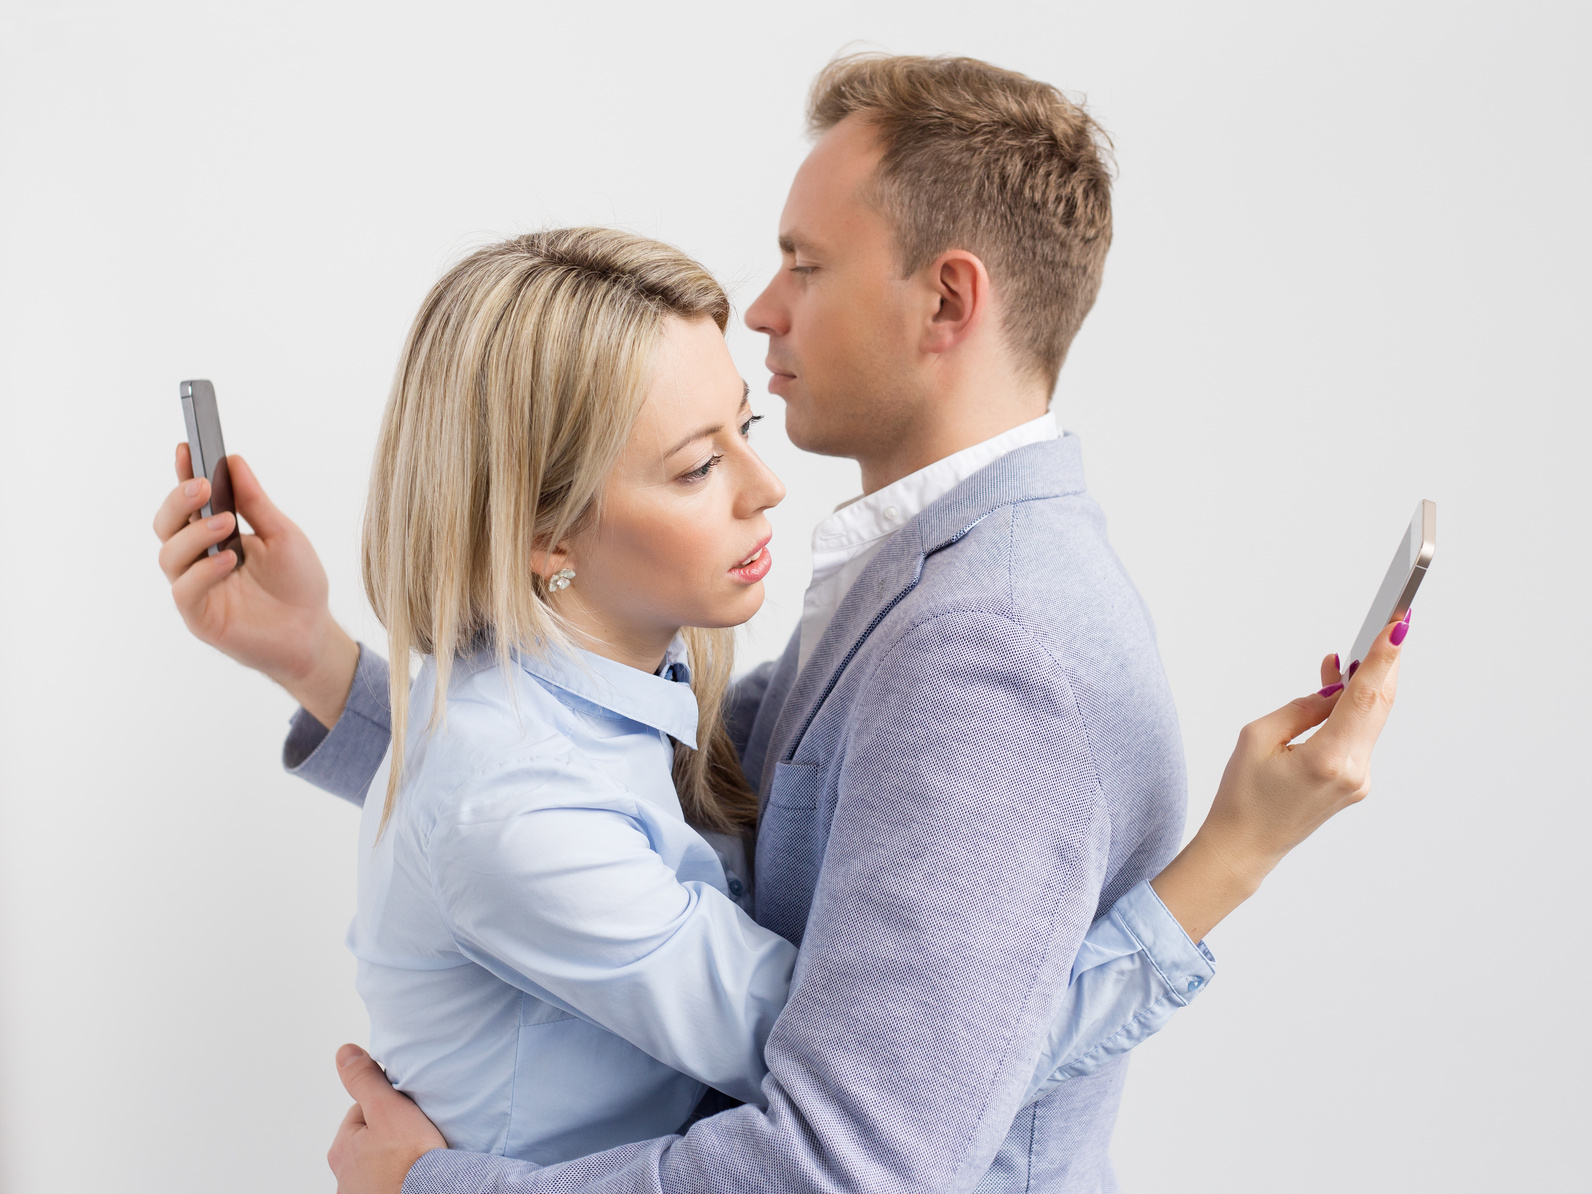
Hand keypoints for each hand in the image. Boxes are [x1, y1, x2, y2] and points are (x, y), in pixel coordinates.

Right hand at [153, 443, 359, 726]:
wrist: (313, 631)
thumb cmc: (298, 583)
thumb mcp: (282, 534)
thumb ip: (256, 502)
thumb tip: (233, 460)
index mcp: (216, 534)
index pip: (190, 501)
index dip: (183, 473)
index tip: (186, 446)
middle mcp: (198, 558)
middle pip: (166, 523)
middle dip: (178, 500)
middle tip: (202, 486)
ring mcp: (196, 587)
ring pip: (169, 554)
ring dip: (194, 534)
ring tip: (226, 524)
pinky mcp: (199, 616)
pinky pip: (184, 590)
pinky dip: (203, 571)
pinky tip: (228, 560)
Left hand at [328, 1045, 445, 1193]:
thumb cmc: (409, 1161)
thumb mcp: (387, 1108)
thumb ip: (365, 1080)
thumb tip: (345, 1053)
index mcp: (341, 1147)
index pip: (364, 1109)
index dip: (390, 1105)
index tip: (408, 1112)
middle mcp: (344, 1174)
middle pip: (373, 1136)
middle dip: (393, 1132)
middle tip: (416, 1134)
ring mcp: (361, 1192)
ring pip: (383, 1160)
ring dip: (399, 1156)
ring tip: (419, 1156)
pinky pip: (392, 1180)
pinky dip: (404, 1175)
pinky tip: (417, 1173)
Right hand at [1152, 612, 1409, 941]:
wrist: (1244, 847)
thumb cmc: (1242, 796)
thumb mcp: (1258, 737)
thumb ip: (1302, 708)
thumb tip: (1336, 688)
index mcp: (1328, 759)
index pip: (1364, 697)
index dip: (1383, 658)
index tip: (1399, 626)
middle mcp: (1353, 771)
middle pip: (1379, 706)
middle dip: (1384, 665)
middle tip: (1389, 626)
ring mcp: (1359, 781)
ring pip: (1370, 720)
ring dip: (1362, 688)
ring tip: (1342, 660)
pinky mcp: (1355, 784)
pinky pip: (1359, 737)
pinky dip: (1352, 712)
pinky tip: (1336, 695)